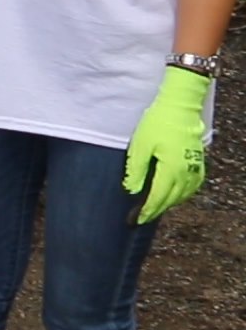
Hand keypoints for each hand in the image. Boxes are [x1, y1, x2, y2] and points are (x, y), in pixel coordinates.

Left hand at [123, 66, 211, 224]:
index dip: (145, 211)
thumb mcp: (140, 145)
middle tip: (139, 220)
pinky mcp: (199, 165)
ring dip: (166, 205)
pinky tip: (170, 196)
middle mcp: (186, 174)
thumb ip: (136, 169)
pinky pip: (190, 188)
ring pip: (181, 196)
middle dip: (154, 211)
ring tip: (151, 210)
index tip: (134, 221)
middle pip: (169, 200)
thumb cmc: (157, 123)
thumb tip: (131, 190)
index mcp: (171, 170)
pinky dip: (179, 196)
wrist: (180, 108)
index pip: (157, 198)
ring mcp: (195, 170)